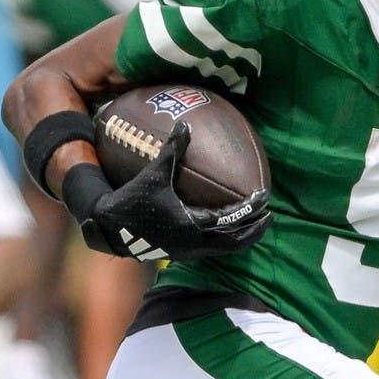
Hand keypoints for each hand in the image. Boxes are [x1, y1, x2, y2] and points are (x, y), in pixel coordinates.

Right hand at [82, 122, 269, 261]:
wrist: (110, 228)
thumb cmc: (131, 201)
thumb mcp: (153, 174)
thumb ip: (171, 151)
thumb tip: (185, 125)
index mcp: (193, 225)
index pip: (232, 218)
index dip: (251, 208)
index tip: (265, 196)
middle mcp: (195, 242)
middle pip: (236, 242)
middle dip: (254, 229)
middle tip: (269, 216)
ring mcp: (189, 251)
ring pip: (225, 249)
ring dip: (242, 237)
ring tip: (253, 225)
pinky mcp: (181, 253)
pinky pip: (212, 249)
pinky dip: (225, 240)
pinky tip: (225, 228)